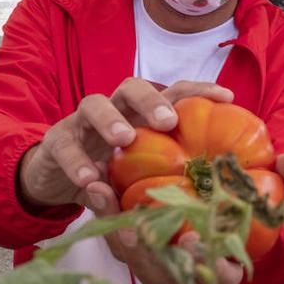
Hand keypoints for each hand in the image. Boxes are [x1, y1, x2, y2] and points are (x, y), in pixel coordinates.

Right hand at [17, 79, 232, 211]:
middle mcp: (113, 111)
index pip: (171, 93)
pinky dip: (77, 161)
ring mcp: (81, 123)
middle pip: (131, 87)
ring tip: (124, 138)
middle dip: (151, 99)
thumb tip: (197, 196)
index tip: (228, 98)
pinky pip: (65, 145)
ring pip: (94, 104)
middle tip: (168, 121)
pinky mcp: (56, 142)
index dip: (198, 90)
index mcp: (139, 116)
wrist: (55, 183)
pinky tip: (89, 179)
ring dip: (111, 120)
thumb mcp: (138, 182)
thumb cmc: (109, 178)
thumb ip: (160, 185)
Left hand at [84, 152, 283, 283]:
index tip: (195, 243)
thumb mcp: (270, 188)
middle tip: (138, 228)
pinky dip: (105, 209)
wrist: (215, 191)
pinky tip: (96, 183)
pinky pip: (115, 230)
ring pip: (133, 253)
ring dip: (115, 227)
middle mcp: (187, 270)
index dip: (211, 271)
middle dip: (148, 253)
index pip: (221, 280)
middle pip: (165, 271)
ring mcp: (157, 258)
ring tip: (103, 194)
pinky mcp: (134, 240)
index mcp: (224, 267)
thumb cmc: (245, 198)